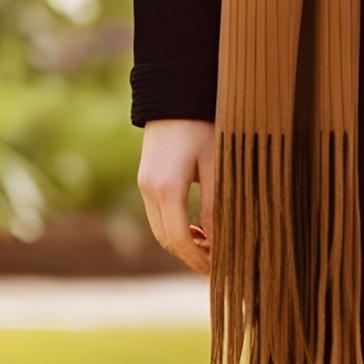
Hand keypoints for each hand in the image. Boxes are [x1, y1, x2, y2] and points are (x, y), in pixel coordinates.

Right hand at [137, 118, 214, 272]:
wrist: (175, 94)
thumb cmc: (202, 125)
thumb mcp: (216, 163)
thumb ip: (216, 204)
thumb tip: (220, 241)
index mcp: (167, 188)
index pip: (179, 239)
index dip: (199, 259)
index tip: (219, 269)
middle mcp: (149, 189)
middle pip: (166, 239)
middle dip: (190, 256)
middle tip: (218, 264)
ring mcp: (144, 184)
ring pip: (160, 229)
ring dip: (182, 243)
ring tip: (210, 248)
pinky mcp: (146, 179)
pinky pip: (157, 215)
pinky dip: (175, 228)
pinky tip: (196, 228)